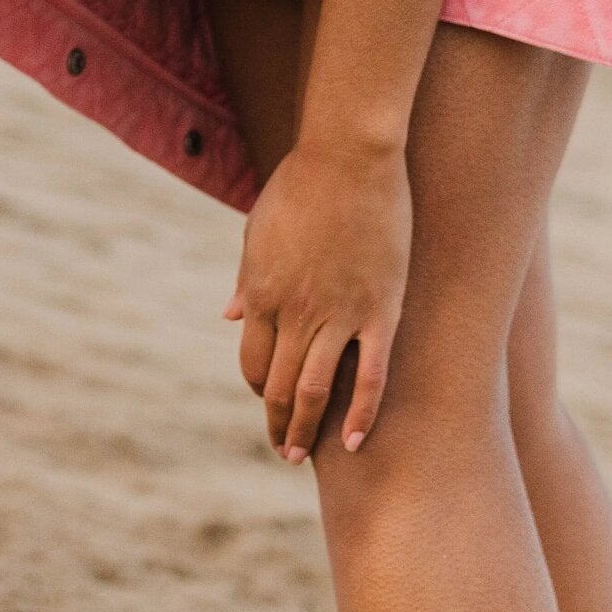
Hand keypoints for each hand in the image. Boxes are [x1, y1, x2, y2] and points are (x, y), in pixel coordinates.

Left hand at [227, 137, 410, 461]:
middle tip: (283, 450)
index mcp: (263, 294)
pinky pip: (371, 375)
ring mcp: (340, 315)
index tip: (269, 401)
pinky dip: (361, 413)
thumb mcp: (258, 231)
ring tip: (302, 455)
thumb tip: (230, 317)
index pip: (254, 363)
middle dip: (280, 424)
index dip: (260, 389)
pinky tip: (353, 441)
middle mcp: (296, 313)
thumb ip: (246, 279)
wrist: (349, 156)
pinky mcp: (381, 311)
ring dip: (307, 430)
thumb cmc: (300, 185)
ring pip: (318, 389)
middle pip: (282, 386)